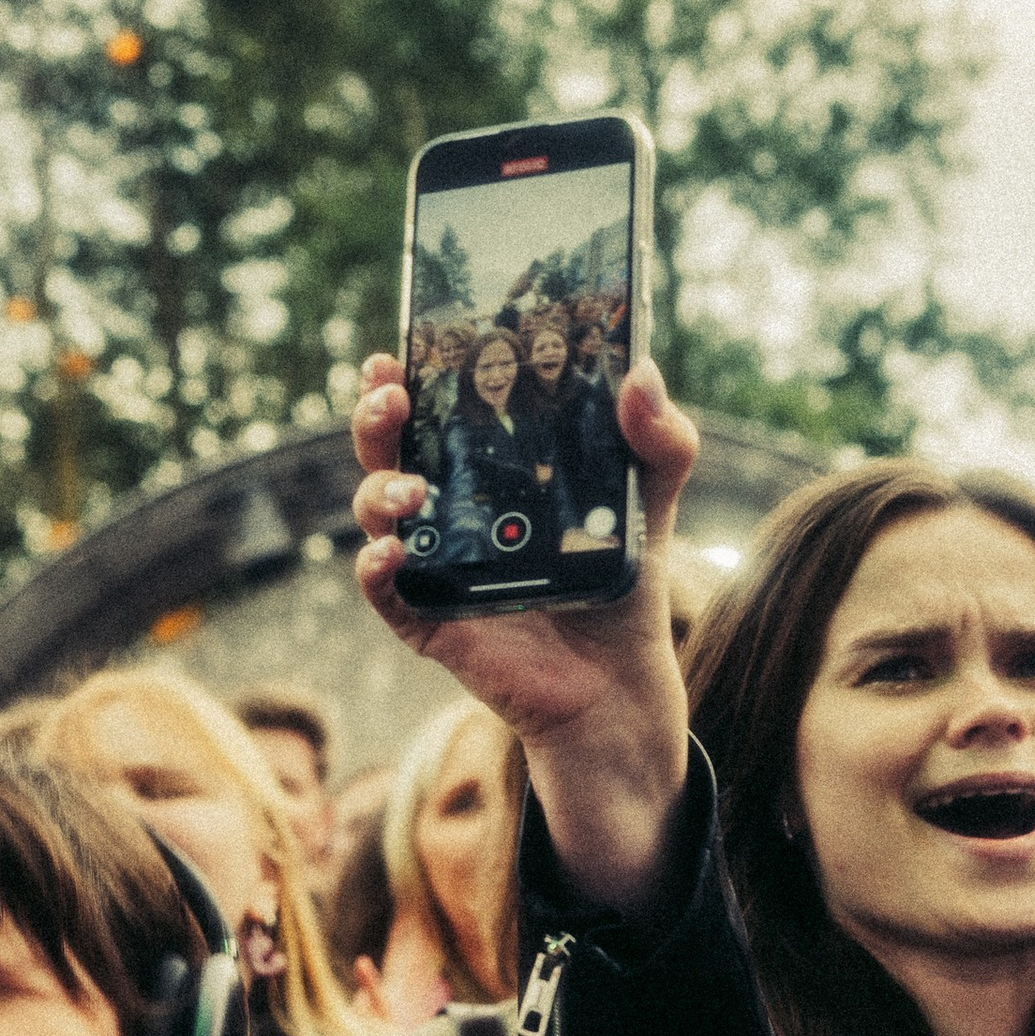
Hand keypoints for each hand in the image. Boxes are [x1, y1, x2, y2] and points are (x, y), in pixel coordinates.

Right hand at [351, 352, 695, 916]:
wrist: (622, 683)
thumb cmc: (621, 583)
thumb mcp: (649, 503)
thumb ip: (659, 441)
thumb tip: (642, 373)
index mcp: (486, 470)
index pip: (432, 411)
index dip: (403, 379)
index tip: (395, 351)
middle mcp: (448, 510)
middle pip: (386, 452)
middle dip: (374, 419)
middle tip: (389, 398)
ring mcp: (432, 564)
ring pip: (374, 516)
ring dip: (378, 492)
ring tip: (412, 490)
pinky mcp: (428, 620)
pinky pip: (383, 592)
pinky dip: (375, 569)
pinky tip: (389, 553)